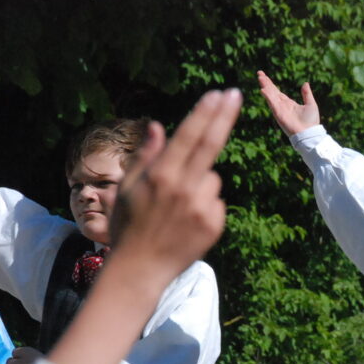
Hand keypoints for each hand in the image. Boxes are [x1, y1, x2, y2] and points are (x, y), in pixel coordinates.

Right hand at [110, 89, 241, 276]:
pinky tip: (187, 221)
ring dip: (200, 183)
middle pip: (211, 145)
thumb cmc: (128, 225)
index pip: (189, 137)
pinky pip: (216, 201)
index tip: (218, 94)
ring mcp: (202, 207)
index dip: (205, 113)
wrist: (140, 268)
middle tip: (235, 94)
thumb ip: (147, 155)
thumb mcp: (127, 187)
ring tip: (177, 207)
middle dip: (224, 116)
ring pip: (211, 178)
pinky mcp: (215, 224)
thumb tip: (158, 126)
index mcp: (161, 176)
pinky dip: (206, 205)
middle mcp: (184, 188)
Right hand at [257, 71, 320, 136]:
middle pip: (272, 92)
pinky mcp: (279, 114)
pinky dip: (268, 96)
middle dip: (266, 83)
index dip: (271, 84)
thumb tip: (305, 83)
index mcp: (289, 104)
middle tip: (259, 73)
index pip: (277, 92)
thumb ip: (306, 94)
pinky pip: (272, 103)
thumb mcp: (310, 104)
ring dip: (265, 87)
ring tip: (260, 77)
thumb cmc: (311, 121)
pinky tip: (263, 89)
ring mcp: (280, 110)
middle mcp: (282, 106)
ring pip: (271, 95)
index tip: (265, 76)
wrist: (309, 133)